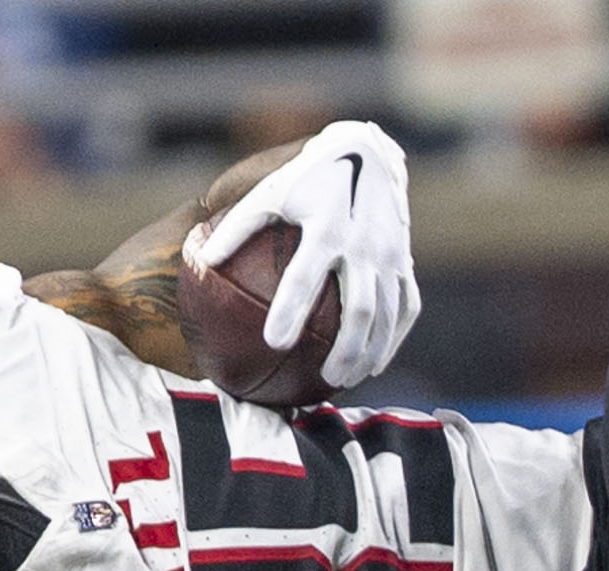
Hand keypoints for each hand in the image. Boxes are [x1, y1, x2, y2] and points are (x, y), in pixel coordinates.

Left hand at [191, 120, 418, 388]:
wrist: (366, 152)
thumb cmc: (307, 177)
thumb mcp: (270, 193)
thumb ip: (237, 227)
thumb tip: (202, 261)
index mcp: (326, 227)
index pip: (306, 277)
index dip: (291, 310)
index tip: (274, 344)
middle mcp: (363, 244)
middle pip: (359, 309)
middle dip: (345, 349)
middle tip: (324, 380)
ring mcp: (390, 254)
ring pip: (386, 314)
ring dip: (371, 351)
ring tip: (348, 380)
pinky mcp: (405, 259)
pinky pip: (406, 306)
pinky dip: (395, 337)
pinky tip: (376, 362)